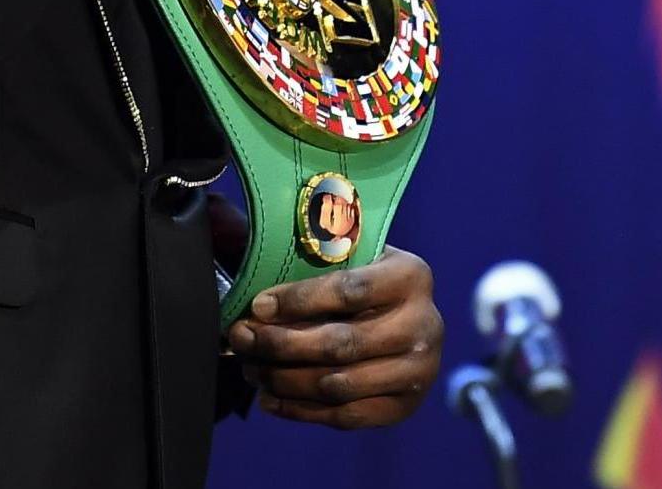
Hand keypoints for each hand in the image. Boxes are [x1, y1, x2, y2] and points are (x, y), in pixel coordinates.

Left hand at [227, 247, 442, 428]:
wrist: (414, 323)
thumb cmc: (370, 281)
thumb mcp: (356, 256)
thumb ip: (314, 253)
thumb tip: (238, 244)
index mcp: (410, 276)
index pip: (349, 290)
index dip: (299, 300)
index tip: (257, 305)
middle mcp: (423, 324)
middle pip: (341, 343)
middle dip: (281, 344)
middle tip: (241, 338)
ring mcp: (418, 370)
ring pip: (338, 384)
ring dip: (285, 379)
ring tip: (251, 367)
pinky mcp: (405, 406)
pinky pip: (344, 416)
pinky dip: (301, 409)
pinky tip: (271, 397)